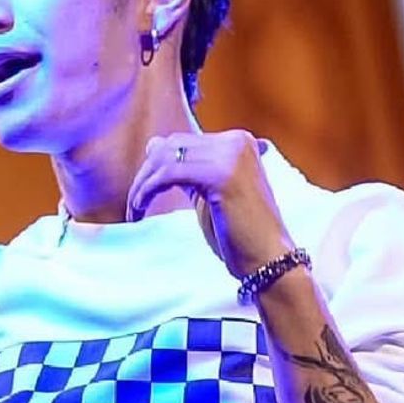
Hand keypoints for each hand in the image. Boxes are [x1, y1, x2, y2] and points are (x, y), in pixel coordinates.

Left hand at [126, 129, 292, 282]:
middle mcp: (237, 141)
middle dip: (146, 174)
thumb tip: (153, 145)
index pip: (182, 141)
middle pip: (172, 146)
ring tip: (135, 210)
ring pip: (167, 158)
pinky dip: (148, 190)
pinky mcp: (221, 174)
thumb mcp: (208, 194)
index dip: (155, 166)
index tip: (141, 194)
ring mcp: (231, 155)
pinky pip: (169, 173)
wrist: (269, 260)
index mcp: (238, 142)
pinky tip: (140, 210)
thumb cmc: (239, 235)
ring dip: (143, 185)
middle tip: (135, 204)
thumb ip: (188, 169)